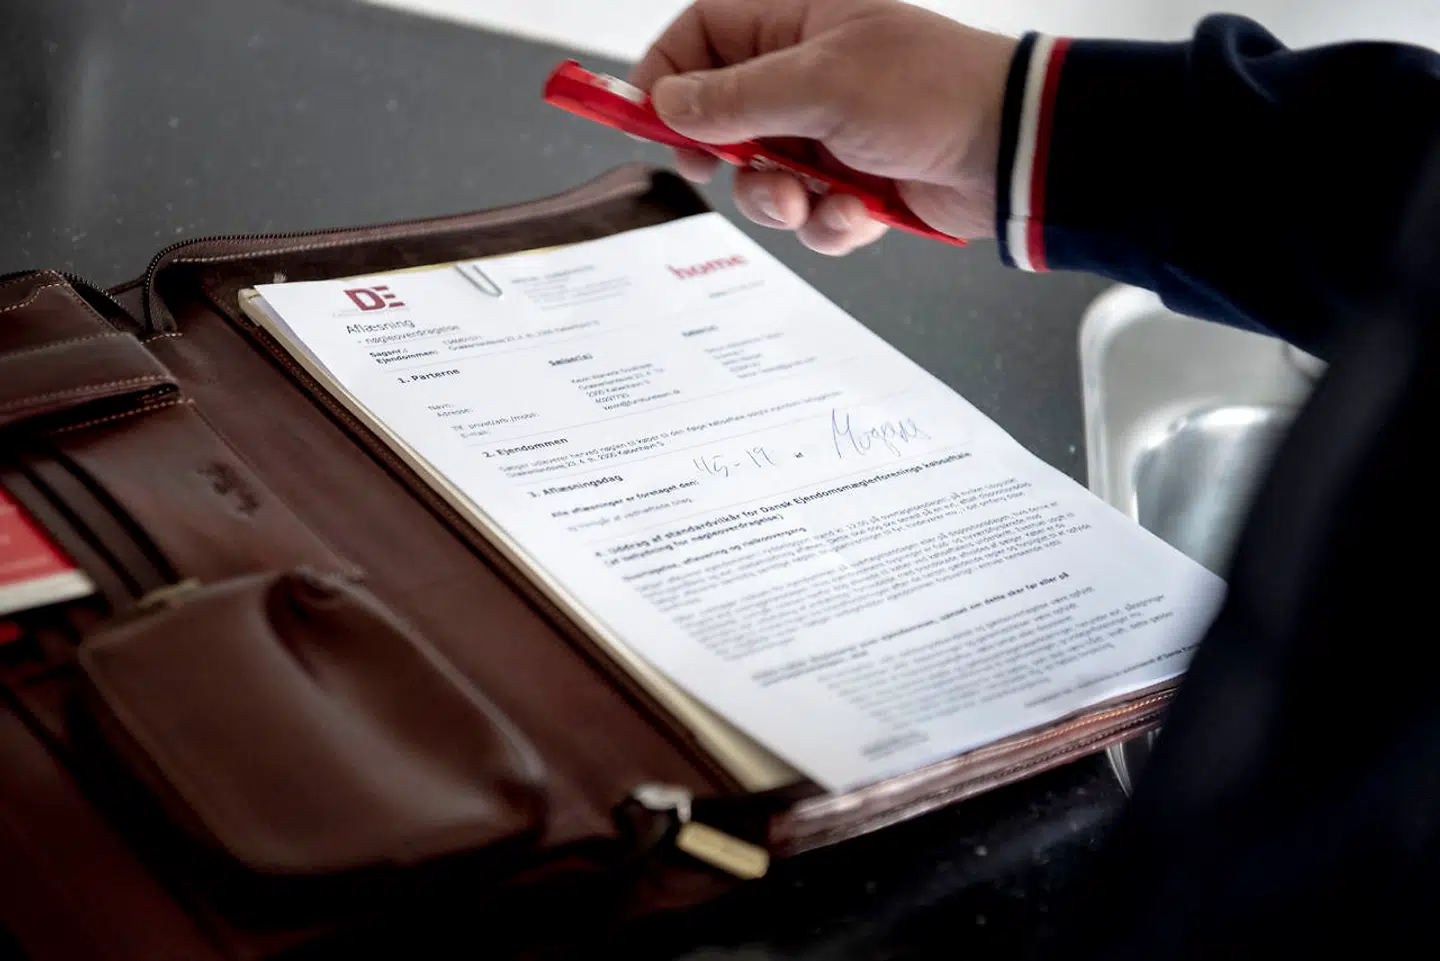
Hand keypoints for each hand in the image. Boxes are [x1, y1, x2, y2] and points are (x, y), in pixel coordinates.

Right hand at [630, 0, 1016, 254]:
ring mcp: (827, 133)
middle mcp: (805, 75)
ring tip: (813, 200)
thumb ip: (735, 100)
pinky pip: (807, 216)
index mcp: (795, 23)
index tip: (647, 120)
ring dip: (778, 201)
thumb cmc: (934, 91)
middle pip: (719, 117)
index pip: (701, 35)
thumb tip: (667, 104)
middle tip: (721, 169)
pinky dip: (827, 225)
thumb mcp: (821, 86)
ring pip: (760, 178)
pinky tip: (860, 214)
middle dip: (724, 157)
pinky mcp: (851, 184)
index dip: (666, 75)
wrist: (1012, 152)